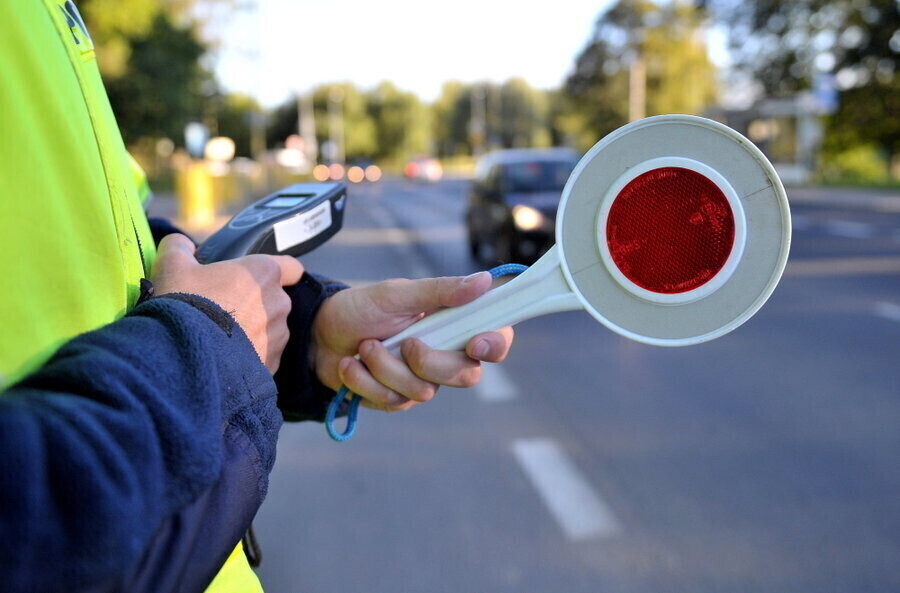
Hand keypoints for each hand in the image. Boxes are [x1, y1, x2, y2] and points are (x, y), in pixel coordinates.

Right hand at [150, 234, 303, 372]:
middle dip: (257, 303)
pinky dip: (251, 355)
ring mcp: (278, 335)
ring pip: (272, 329)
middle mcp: (279, 302)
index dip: (281, 271)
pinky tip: (227, 357)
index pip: (292, 267)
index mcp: (264, 273)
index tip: (260, 279)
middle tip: (226, 309)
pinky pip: (266, 355)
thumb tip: (182, 244)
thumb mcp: (171, 266)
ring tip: (223, 337)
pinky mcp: (272, 363)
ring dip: (255, 331)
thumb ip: (179, 247)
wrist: (183, 357)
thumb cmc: (183, 304)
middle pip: (276, 299)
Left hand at [312, 272, 513, 411]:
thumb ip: (441, 290)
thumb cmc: (360, 308)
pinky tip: (351, 365)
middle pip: (466, 375)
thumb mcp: (398, 294)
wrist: (317, 336)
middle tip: (405, 342)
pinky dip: (366, 381)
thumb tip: (485, 280)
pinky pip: (394, 402)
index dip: (495, 344)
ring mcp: (421, 380)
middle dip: (429, 361)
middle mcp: (444, 354)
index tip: (476, 343)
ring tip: (365, 346)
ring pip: (424, 391)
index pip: (495, 339)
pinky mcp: (396, 399)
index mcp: (453, 324)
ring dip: (386, 367)